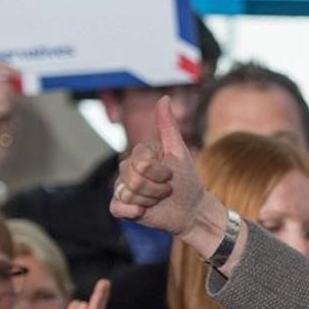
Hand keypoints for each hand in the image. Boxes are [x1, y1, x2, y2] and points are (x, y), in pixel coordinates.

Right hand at [110, 97, 203, 237]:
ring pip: (127, 193)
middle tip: (167, 190)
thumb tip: (163, 98)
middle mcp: (127, 170)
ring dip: (151, 200)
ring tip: (159, 200)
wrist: (191, 209)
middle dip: (156, 187)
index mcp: (139, 156)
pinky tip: (145, 211)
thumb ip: (168, 126)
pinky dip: (134, 211)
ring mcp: (122, 189)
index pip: (140, 161)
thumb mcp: (179, 151)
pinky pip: (117, 207)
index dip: (159, 171)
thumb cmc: (187, 180)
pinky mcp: (121, 208)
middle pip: (133, 178)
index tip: (170, 174)